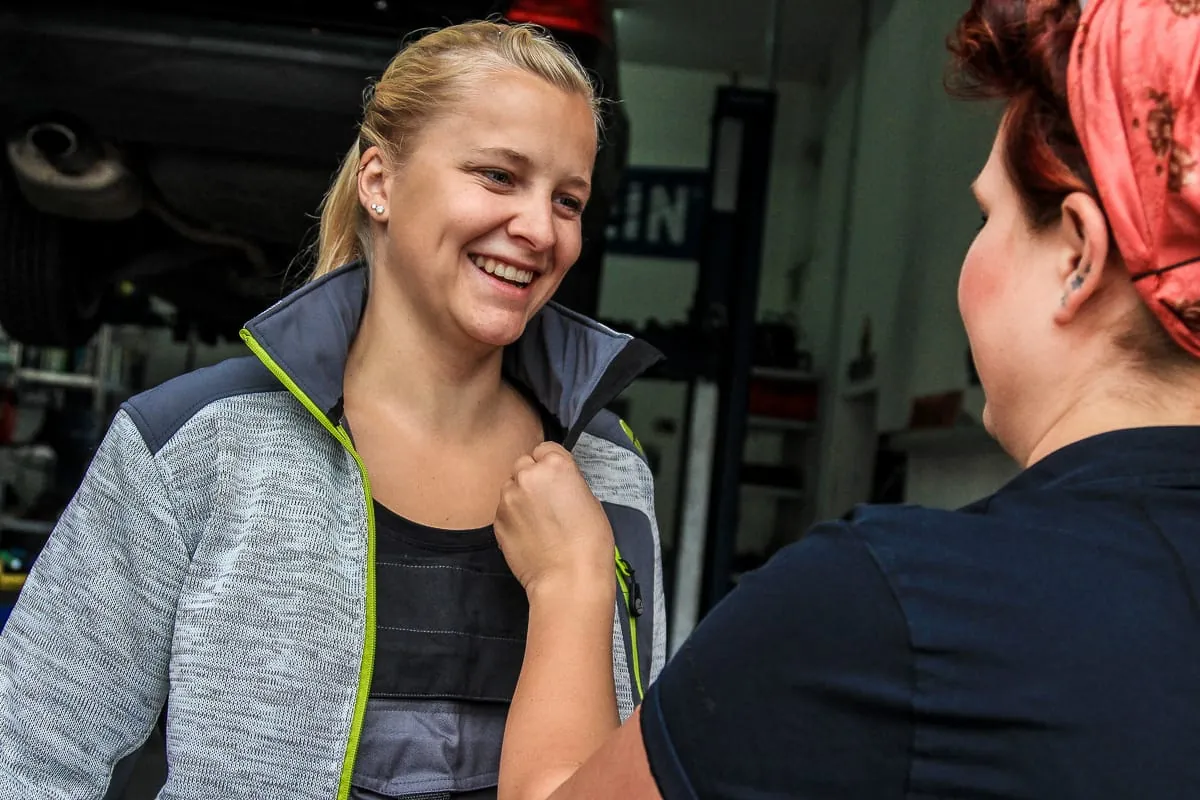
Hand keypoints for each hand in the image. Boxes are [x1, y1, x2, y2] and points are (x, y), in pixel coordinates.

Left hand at [495, 442, 614, 597]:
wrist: (568, 578)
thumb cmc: (590, 542)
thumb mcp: (590, 500)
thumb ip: (568, 483)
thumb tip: (557, 485)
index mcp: (556, 465)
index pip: (544, 448)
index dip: (551, 465)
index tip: (556, 480)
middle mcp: (527, 475)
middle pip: (523, 465)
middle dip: (532, 478)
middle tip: (546, 502)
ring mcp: (508, 498)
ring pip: (511, 487)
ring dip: (520, 497)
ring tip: (537, 522)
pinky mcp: (497, 521)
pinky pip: (503, 510)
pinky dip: (513, 518)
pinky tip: (528, 535)